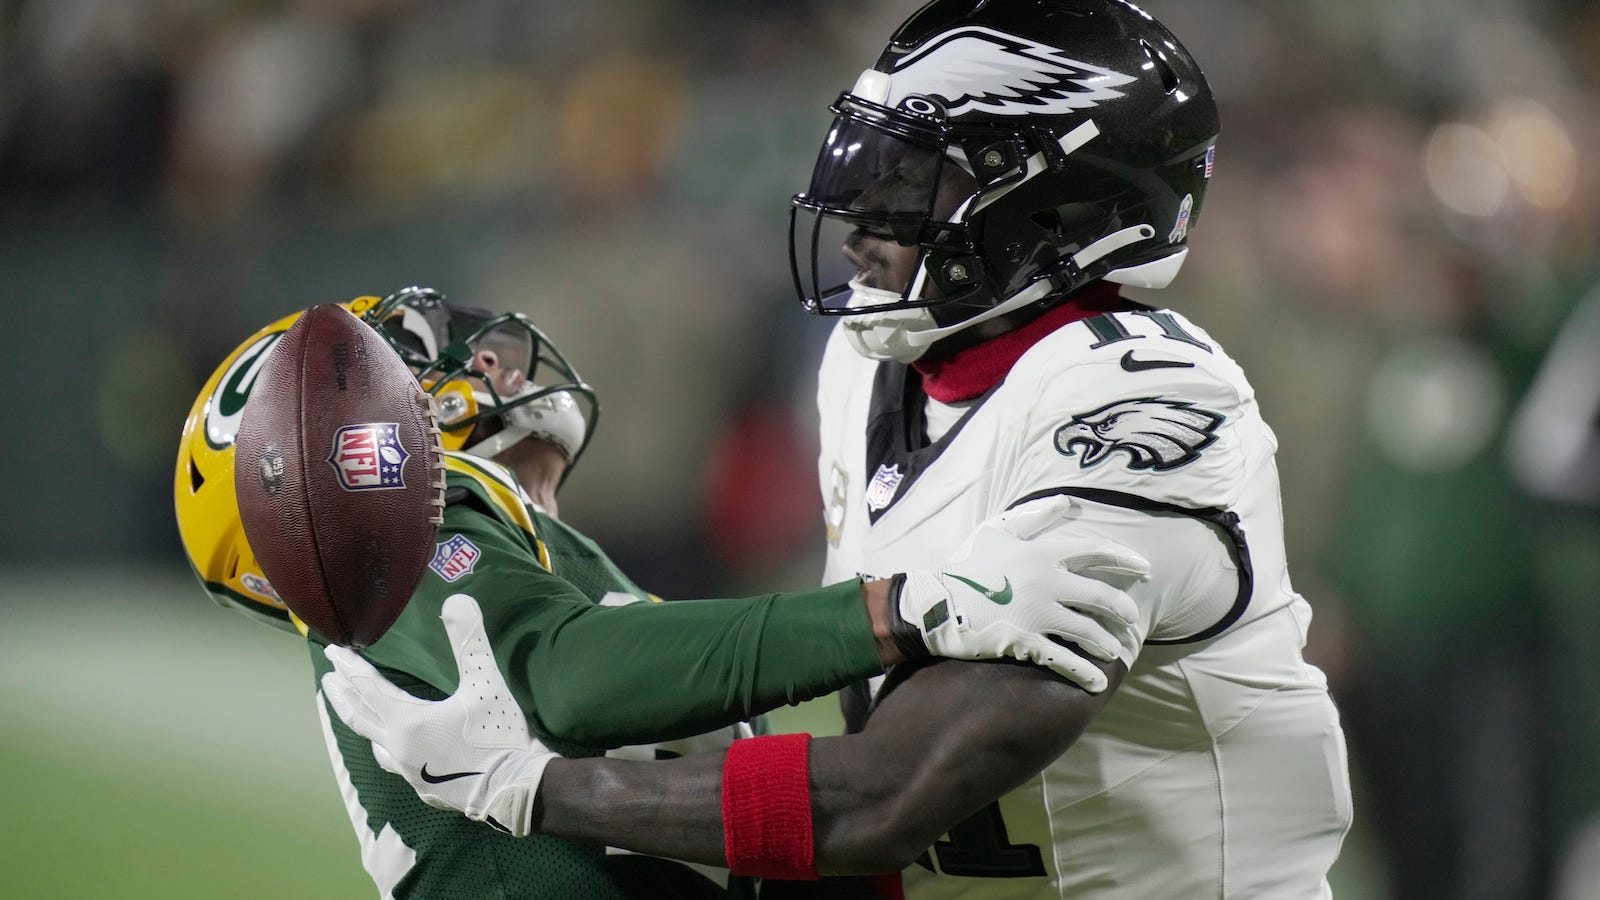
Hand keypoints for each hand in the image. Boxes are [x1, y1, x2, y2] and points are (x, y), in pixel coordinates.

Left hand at [320, 593, 554, 835]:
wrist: (517, 790)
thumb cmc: (498, 735)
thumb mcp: (486, 684)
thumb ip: (469, 642)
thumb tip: (457, 598)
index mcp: (407, 722)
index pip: (369, 689)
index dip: (351, 667)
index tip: (333, 651)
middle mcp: (399, 748)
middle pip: (361, 717)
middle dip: (343, 695)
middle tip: (329, 677)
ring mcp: (411, 772)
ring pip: (376, 744)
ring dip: (364, 723)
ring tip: (361, 711)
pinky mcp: (426, 789)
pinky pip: (396, 762)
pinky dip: (388, 745)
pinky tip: (399, 747)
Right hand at [892, 496, 1147, 692]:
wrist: (937, 603)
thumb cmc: (968, 565)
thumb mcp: (998, 530)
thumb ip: (1035, 516)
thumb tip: (1068, 502)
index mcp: (1043, 554)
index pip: (1095, 552)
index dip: (1125, 559)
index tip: (1145, 569)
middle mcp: (1048, 583)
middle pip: (1100, 596)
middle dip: (1121, 609)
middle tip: (1131, 619)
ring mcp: (1038, 615)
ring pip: (1087, 630)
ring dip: (1105, 642)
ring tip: (1113, 650)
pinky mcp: (1026, 642)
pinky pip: (1063, 660)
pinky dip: (1083, 673)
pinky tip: (1097, 682)